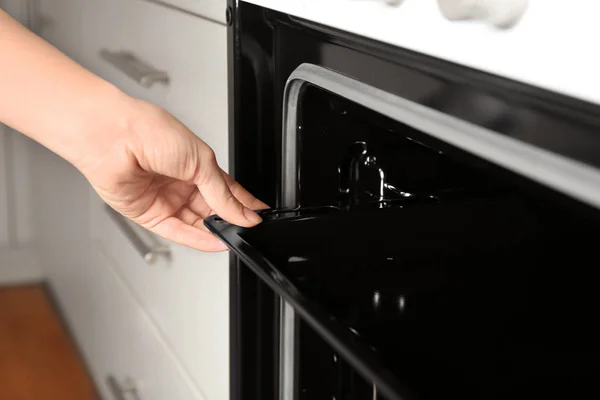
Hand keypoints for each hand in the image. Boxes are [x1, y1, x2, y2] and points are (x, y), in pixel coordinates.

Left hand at [76, 99, 267, 251]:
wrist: (112, 137)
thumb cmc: (150, 131)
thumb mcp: (201, 161)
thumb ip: (222, 192)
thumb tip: (242, 212)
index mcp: (196, 164)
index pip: (226, 189)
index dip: (243, 203)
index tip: (258, 215)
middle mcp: (181, 183)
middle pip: (212, 209)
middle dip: (230, 219)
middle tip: (248, 228)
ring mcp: (166, 199)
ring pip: (197, 224)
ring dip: (216, 231)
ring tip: (234, 237)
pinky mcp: (150, 215)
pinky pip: (178, 232)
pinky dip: (198, 239)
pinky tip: (215, 242)